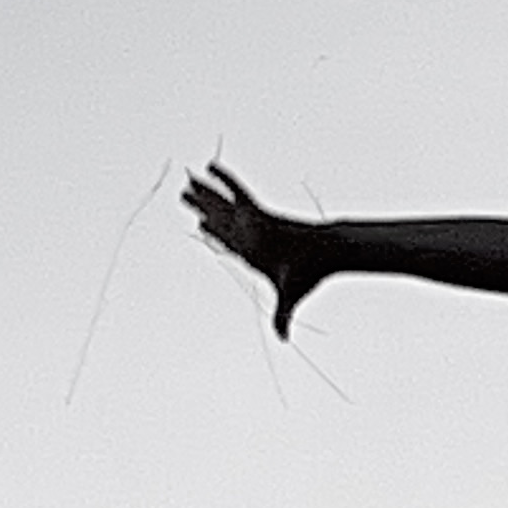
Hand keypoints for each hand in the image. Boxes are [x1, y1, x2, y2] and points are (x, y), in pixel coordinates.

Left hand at [182, 163, 330, 336]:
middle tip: (183, 194)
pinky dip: (223, 179)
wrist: (323, 253)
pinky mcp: (256, 211)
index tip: (199, 223)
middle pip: (218, 218)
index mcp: (252, 252)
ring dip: (203, 192)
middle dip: (201, 206)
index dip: (212, 233)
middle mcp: (247, 234)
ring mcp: (251, 221)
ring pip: (220, 204)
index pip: (226, 241)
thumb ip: (282, 317)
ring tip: (187, 178)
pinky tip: (208, 166)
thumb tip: (282, 341)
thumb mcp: (289, 297)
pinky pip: (236, 191)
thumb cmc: (308, 273)